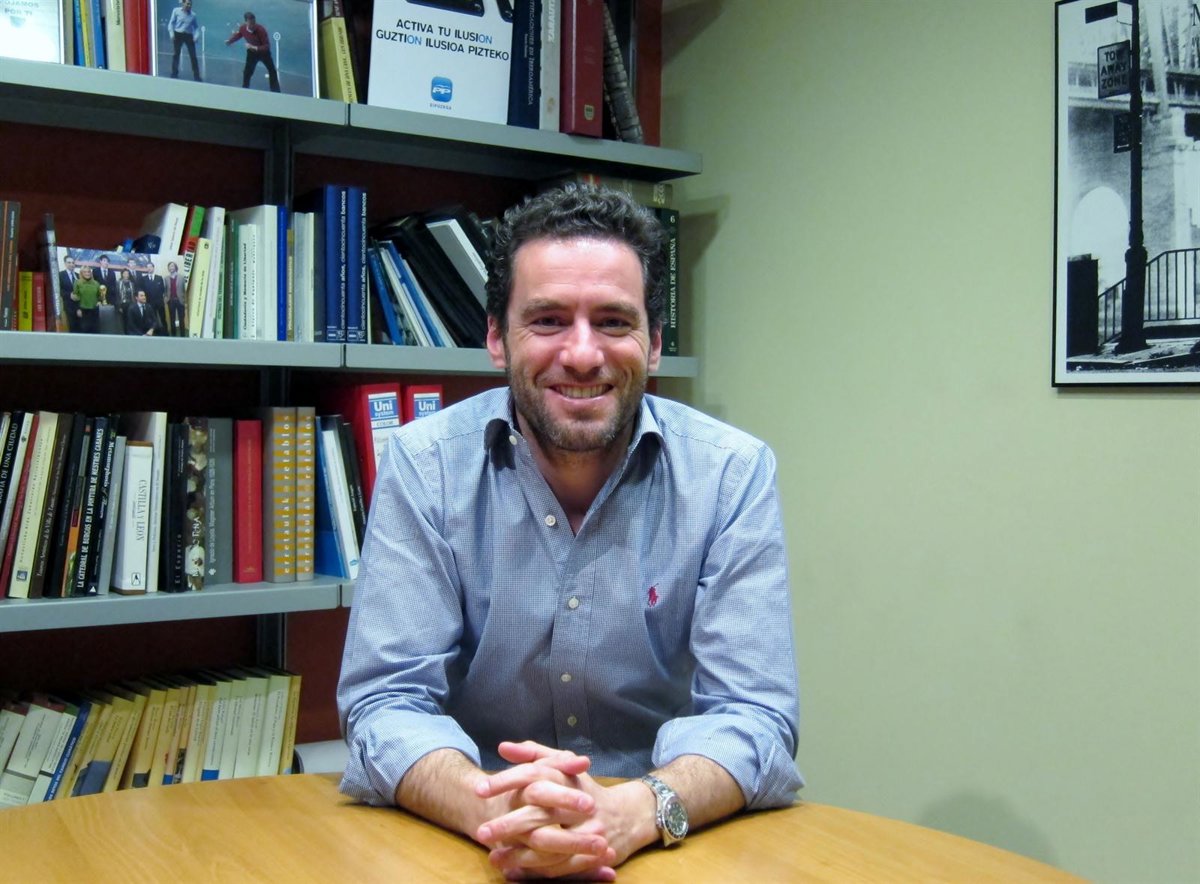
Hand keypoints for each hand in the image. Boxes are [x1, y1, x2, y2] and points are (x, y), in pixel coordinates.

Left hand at [475, 742, 656, 879]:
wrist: (628, 816)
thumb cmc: (586, 788)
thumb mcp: (563, 765)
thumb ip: (533, 754)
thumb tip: (503, 747)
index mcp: (568, 778)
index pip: (534, 775)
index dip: (506, 781)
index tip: (480, 790)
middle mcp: (578, 804)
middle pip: (539, 814)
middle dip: (508, 825)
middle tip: (481, 832)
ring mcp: (587, 832)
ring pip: (547, 845)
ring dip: (518, 854)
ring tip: (493, 857)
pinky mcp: (591, 855)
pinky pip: (559, 866)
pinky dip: (534, 870)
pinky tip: (512, 870)